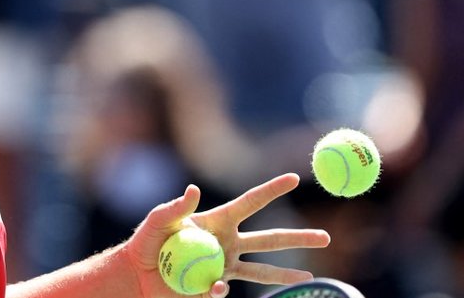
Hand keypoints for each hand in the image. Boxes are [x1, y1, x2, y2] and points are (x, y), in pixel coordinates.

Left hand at [123, 173, 329, 297]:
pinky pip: (226, 292)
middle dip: (298, 238)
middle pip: (270, 239)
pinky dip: (220, 292)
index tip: (294, 177)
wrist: (136, 275)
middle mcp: (229, 243)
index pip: (252, 203)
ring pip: (263, 271)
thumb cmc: (147, 241)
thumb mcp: (159, 220)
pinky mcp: (215, 289)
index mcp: (219, 220)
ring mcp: (225, 268)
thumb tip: (193, 190)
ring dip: (286, 274)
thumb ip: (175, 207)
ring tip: (309, 277)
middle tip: (326, 237)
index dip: (272, 190)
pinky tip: (214, 288)